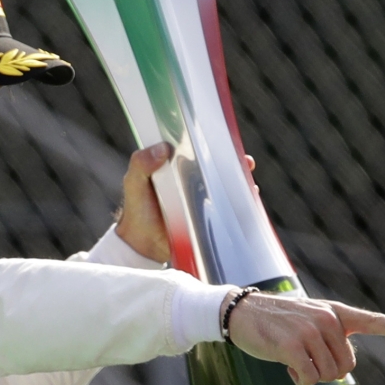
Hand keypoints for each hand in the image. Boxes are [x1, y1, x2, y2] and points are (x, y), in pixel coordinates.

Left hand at [116, 144, 255, 263]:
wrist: (142, 245)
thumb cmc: (137, 210)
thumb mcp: (134, 182)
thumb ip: (141, 163)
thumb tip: (164, 148)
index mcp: (177, 166)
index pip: (199, 149)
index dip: (213, 142)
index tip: (224, 139)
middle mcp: (194, 180)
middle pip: (219, 167)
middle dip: (236, 162)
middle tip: (246, 162)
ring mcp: (204, 199)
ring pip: (228, 186)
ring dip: (242, 182)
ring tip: (249, 183)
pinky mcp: (209, 218)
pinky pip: (229, 209)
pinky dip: (241, 204)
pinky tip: (248, 201)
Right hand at [222, 290, 384, 384]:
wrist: (241, 312)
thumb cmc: (274, 321)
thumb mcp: (307, 319)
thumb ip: (329, 334)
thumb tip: (343, 367)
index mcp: (333, 312)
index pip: (367, 320)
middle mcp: (326, 319)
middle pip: (345, 365)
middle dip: (326, 370)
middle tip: (305, 359)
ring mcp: (309, 331)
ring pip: (327, 374)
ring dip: (309, 375)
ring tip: (291, 357)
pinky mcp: (292, 346)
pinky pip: (308, 378)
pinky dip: (298, 380)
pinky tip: (285, 367)